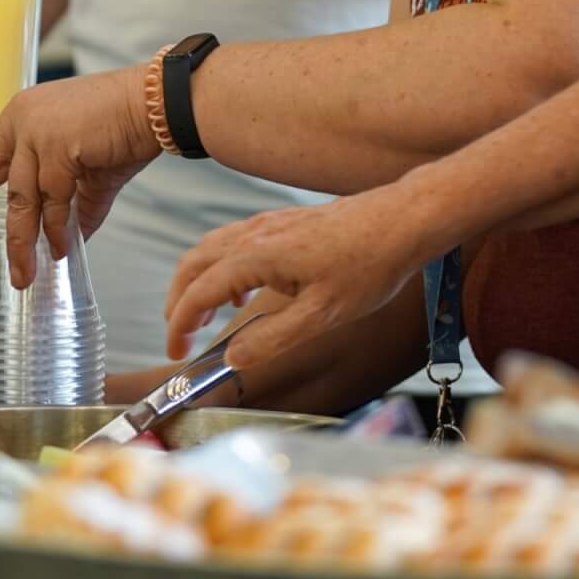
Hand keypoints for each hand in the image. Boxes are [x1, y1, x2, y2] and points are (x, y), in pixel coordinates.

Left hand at [0, 68, 160, 288]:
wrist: (155, 104)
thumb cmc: (122, 126)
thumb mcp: (83, 165)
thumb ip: (67, 202)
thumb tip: (62, 241)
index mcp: (20, 117)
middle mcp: (20, 119)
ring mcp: (37, 130)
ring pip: (18, 199)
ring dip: (20, 243)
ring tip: (23, 274)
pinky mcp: (58, 145)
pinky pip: (52, 201)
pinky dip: (55, 229)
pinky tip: (61, 248)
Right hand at [162, 180, 435, 368]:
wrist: (402, 221)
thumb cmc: (369, 266)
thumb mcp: (321, 316)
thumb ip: (272, 339)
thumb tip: (232, 359)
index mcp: (257, 256)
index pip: (199, 292)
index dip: (180, 325)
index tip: (176, 354)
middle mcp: (255, 233)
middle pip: (193, 263)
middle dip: (178, 301)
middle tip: (179, 337)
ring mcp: (269, 222)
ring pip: (211, 247)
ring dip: (196, 281)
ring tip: (202, 317)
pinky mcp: (285, 219)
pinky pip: (234, 239)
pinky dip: (220, 265)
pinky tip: (243, 290)